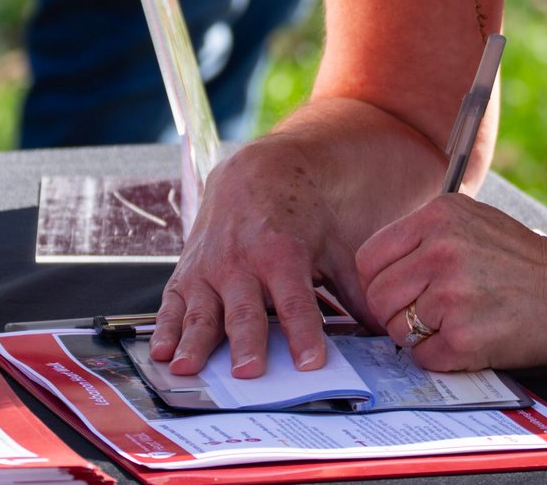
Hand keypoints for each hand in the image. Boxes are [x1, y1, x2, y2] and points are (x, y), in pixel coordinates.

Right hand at [150, 135, 371, 377]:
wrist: (255, 174)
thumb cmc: (299, 216)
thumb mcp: (333, 246)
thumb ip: (355, 290)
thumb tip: (386, 329)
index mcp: (282, 254)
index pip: (296, 302)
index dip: (305, 333)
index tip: (311, 364)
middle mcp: (241, 261)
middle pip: (245, 310)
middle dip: (246, 342)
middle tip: (247, 373)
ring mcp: (209, 267)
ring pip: (202, 309)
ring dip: (193, 340)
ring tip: (186, 368)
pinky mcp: (187, 272)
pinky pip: (172, 303)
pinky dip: (164, 329)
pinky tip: (160, 352)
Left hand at [356, 194, 546, 370]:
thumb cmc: (521, 258)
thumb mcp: (470, 219)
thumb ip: (421, 236)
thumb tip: (378, 269)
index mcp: (436, 218)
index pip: (369, 258)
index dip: (375, 281)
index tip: (392, 291)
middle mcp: (440, 252)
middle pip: (377, 296)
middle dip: (392, 312)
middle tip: (418, 315)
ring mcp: (451, 296)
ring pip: (396, 330)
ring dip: (415, 336)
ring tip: (449, 324)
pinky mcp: (465, 337)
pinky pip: (423, 356)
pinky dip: (438, 356)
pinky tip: (464, 340)